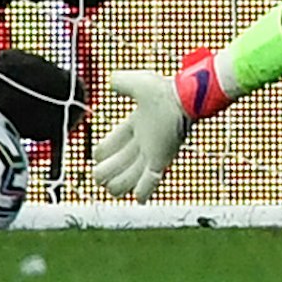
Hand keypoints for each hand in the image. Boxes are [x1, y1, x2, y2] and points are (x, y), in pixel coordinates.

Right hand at [91, 57, 223, 198]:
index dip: (103, 150)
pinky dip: (143, 191)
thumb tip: (110, 82)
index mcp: (136, 124)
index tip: (96, 156)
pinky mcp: (162, 160)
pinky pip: (151, 181)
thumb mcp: (138, 83)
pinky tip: (138, 198)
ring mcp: (153, 152)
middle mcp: (143, 141)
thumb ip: (122, 82)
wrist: (185, 99)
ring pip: (131, 175)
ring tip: (110, 188)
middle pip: (119, 163)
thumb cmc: (165, 90)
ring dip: (119, 184)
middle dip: (105, 171)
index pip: (114, 142)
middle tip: (97, 177)